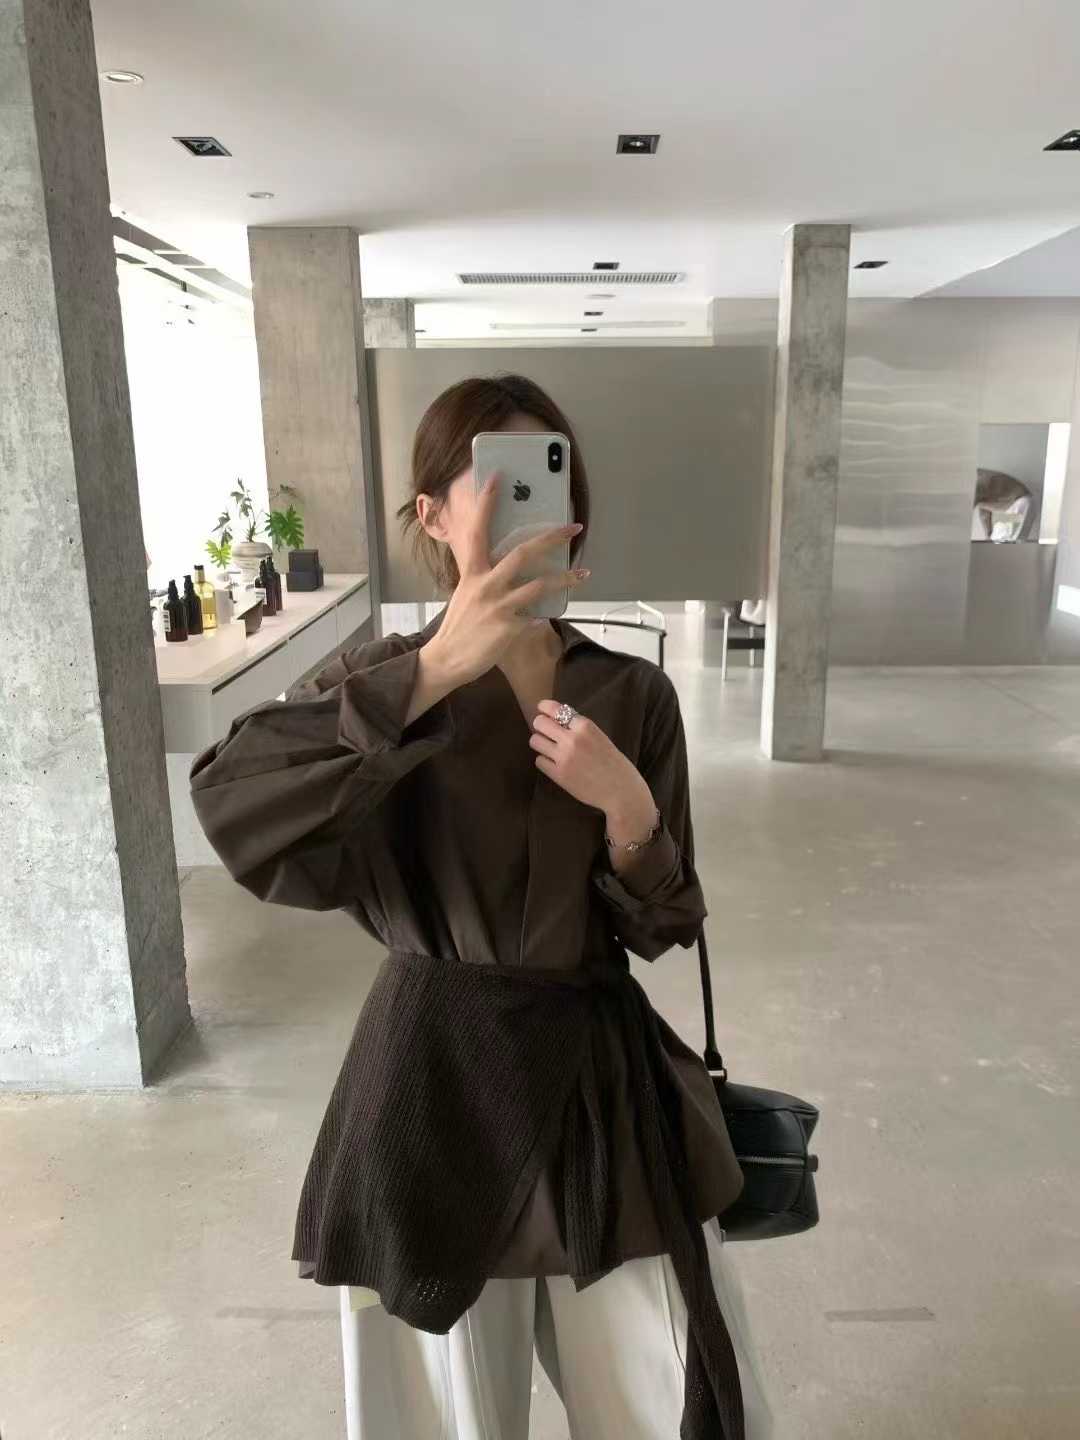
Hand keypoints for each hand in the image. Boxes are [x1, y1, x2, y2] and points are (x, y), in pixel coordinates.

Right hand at [422, 471, 588, 690]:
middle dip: (552, 537)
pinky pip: (536, 615)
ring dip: (565, 577)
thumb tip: (510, 572)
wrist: (447, 660)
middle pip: (523, 553)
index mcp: (472, 573)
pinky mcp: (509, 627)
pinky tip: (559, 609)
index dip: (487, 503)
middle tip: (573, 527)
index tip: (497, 478)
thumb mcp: (467, 595)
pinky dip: (548, 612)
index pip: (479, 531)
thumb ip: (486, 580)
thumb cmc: (459, 628)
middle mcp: (485, 584)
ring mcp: (498, 606)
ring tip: (583, 573)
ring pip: (540, 584)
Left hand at [529, 701, 656, 836]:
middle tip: (546, 733)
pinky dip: (545, 761)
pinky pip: (539, 761)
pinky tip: (554, 764)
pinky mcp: (558, 774)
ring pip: (535, 741)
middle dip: (540, 726)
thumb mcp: (599, 737)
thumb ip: (580, 728)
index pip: (554, 708)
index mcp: (585, 726)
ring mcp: (563, 756)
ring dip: (540, 743)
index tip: (541, 709)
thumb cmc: (614, 763)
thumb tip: (557, 720)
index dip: (544, 708)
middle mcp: (571, 738)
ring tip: (549, 749)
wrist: (621, 790)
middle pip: (539, 723)